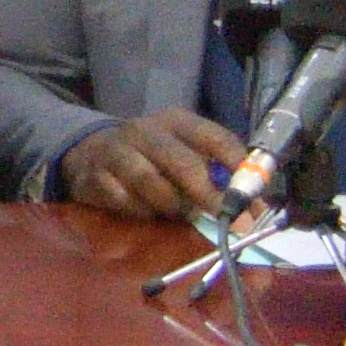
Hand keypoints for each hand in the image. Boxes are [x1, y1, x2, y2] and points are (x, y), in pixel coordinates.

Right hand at [58, 107, 243, 221]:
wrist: (89, 153)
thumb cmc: (151, 158)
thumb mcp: (183, 153)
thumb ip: (216, 175)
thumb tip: (255, 210)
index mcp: (177, 121)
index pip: (217, 138)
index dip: (239, 169)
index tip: (254, 199)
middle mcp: (145, 130)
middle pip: (184, 163)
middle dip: (210, 197)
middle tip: (230, 223)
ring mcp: (116, 151)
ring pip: (151, 182)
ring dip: (172, 206)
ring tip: (179, 214)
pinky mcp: (95, 174)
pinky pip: (124, 199)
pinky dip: (141, 211)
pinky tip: (145, 210)